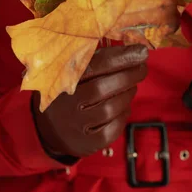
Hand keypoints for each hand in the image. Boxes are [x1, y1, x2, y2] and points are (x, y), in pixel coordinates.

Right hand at [33, 44, 147, 159]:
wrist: (49, 129)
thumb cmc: (69, 92)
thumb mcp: (71, 72)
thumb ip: (95, 60)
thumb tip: (132, 49)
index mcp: (63, 79)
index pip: (95, 65)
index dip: (121, 57)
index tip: (141, 52)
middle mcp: (67, 102)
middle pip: (103, 87)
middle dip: (129, 75)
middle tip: (142, 67)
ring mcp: (77, 125)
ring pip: (110, 108)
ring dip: (128, 94)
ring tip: (132, 86)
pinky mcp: (87, 143)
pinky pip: (113, 128)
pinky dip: (123, 115)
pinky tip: (124, 107)